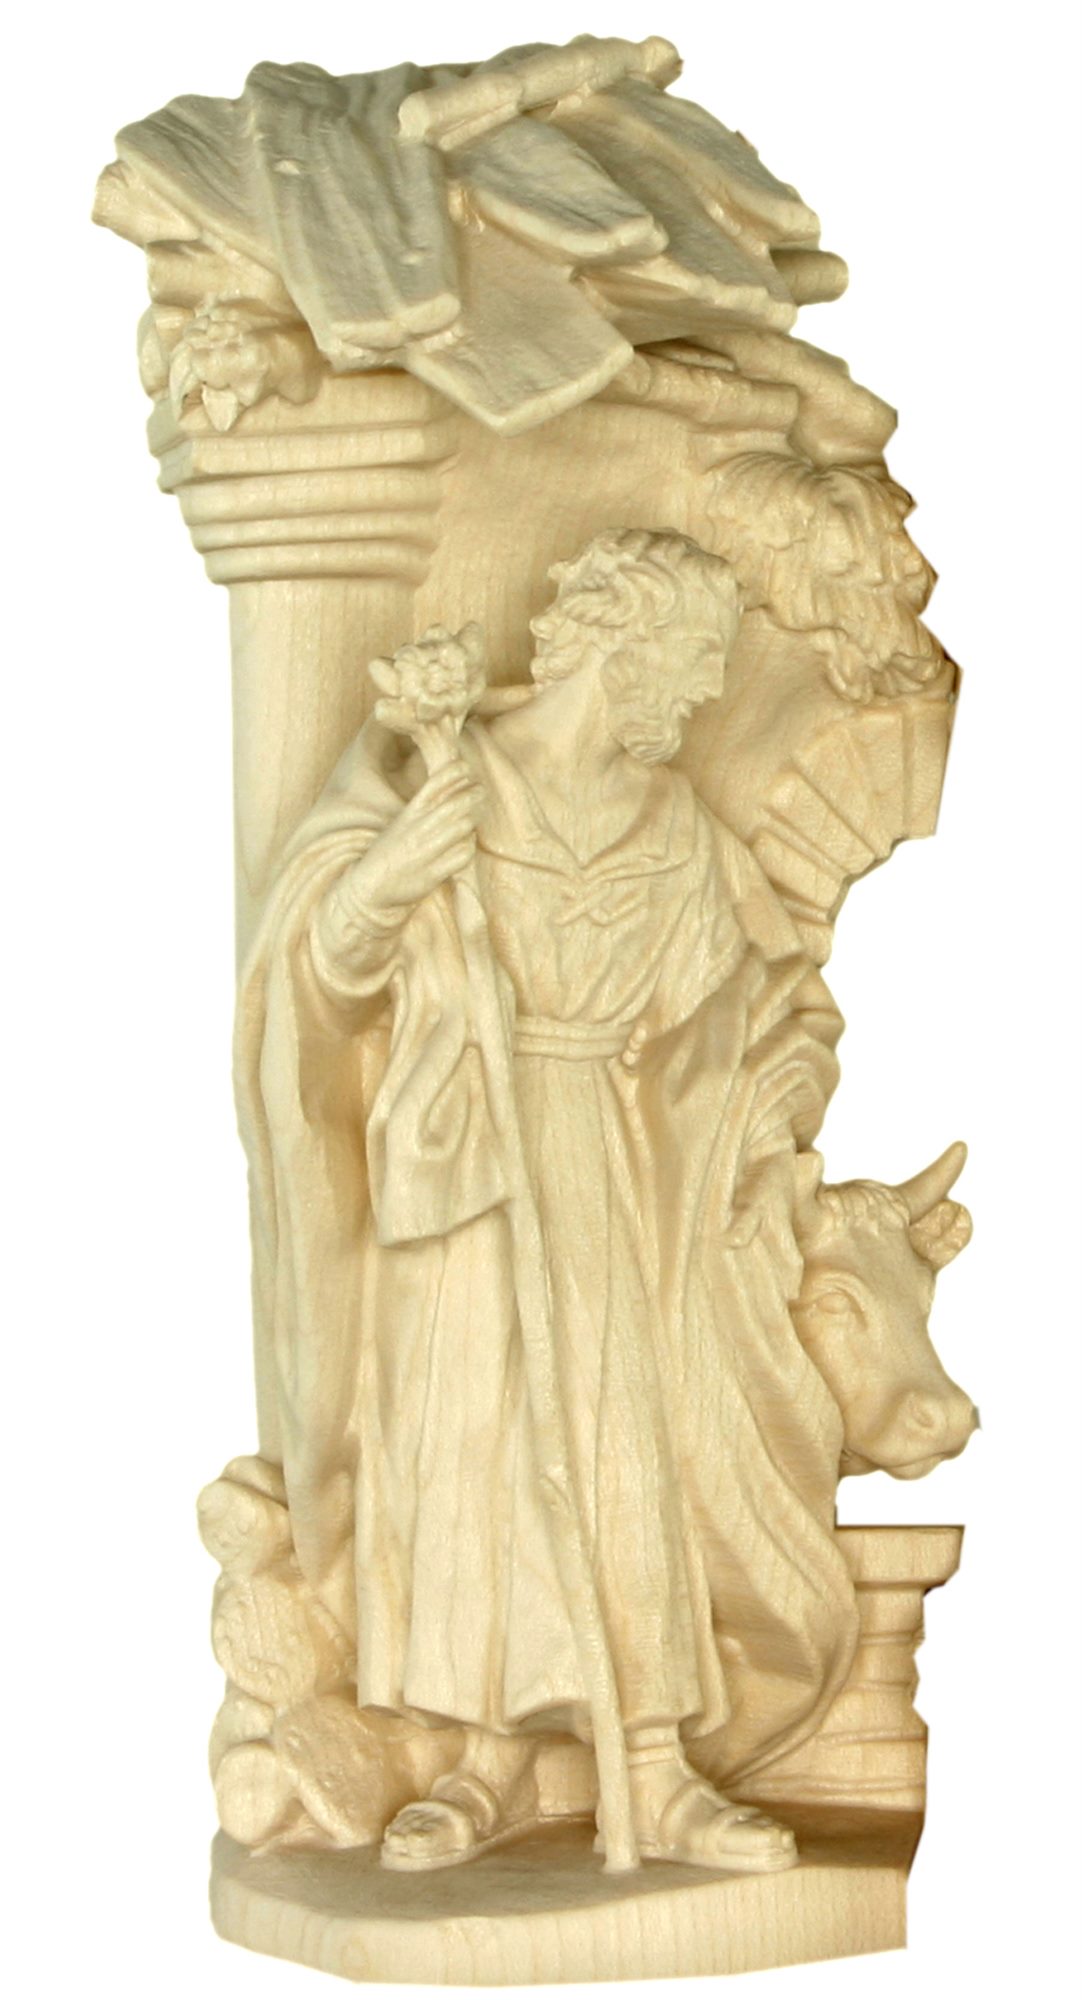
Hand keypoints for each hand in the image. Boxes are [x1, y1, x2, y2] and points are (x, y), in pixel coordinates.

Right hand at [349, 760, 483, 913]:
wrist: (370, 887)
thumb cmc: (390, 852)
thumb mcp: (401, 823)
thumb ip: (423, 807)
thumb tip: (451, 786)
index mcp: (409, 815)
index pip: (433, 786)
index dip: (452, 773)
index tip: (466, 767)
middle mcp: (419, 830)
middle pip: (453, 805)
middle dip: (472, 794)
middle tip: (481, 790)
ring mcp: (426, 852)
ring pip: (462, 827)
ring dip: (472, 820)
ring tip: (475, 816)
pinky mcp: (433, 874)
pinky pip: (463, 855)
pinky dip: (469, 847)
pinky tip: (467, 844)